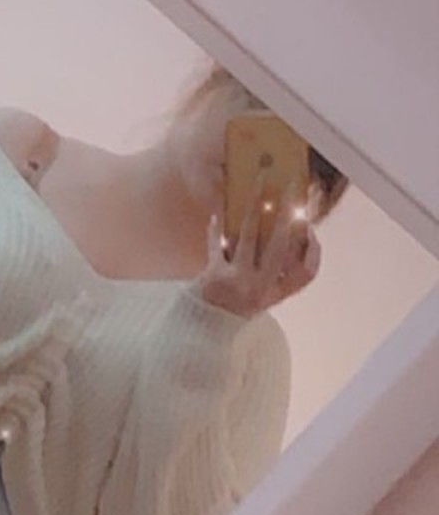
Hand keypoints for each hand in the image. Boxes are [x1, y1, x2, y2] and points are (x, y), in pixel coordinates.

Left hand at [194, 183, 321, 318]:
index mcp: (276, 294)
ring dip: (254, 205)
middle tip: (291, 186)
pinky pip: (218, 243)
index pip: (307, 273)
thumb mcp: (261, 296)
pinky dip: (218, 226)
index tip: (311, 230)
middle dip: (287, 211)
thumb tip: (284, 226)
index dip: (314, 251)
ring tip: (258, 183)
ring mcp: (238, 282)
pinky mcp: (214, 276)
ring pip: (250, 235)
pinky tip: (218, 212)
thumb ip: (275, 271)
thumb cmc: (234, 306)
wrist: (201, 330)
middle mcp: (261, 289)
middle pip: (281, 244)